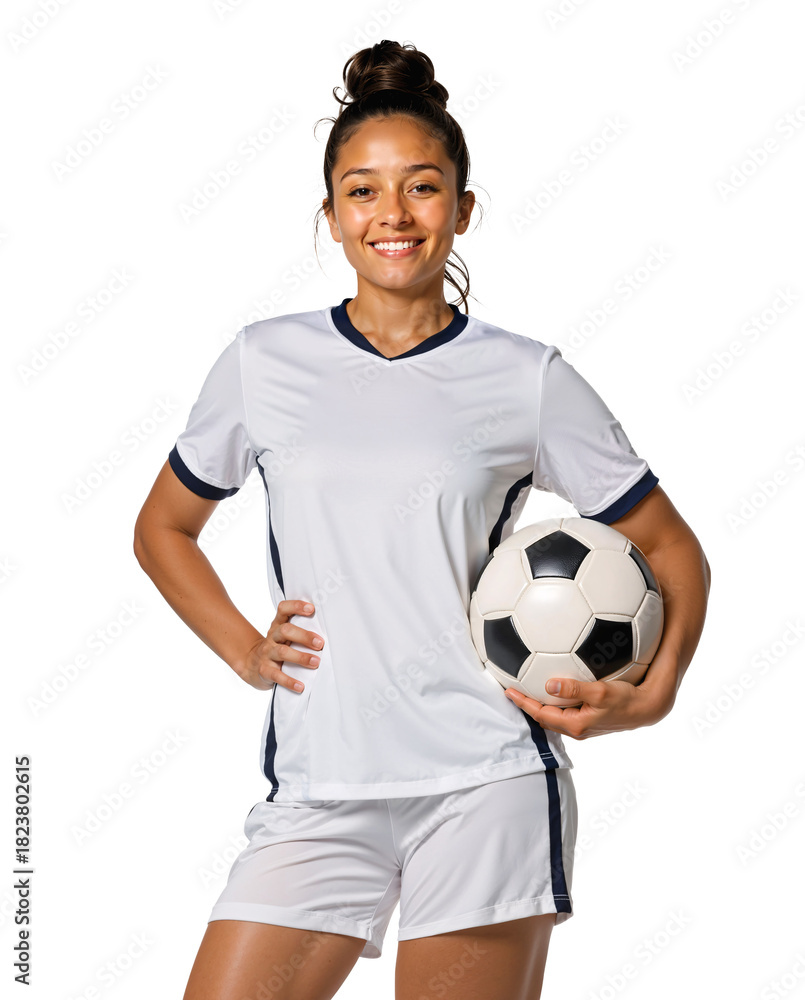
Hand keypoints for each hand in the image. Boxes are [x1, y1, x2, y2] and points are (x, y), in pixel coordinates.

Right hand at [239, 600, 323, 692]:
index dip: (296, 606)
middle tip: (320, 643)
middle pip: (285, 630)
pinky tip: (300, 686)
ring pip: (283, 652)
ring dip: (301, 657)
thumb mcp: (284, 637)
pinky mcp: (264, 670)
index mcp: (278, 625)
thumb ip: (300, 631)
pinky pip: (276, 675)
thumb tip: (328, 633)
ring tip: (316, 662)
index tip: (312, 608)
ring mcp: (267, 653)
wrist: (252, 665)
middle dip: (304, 636)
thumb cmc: (277, 648)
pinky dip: (289, 681)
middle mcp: (272, 637)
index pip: (283, 609)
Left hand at [504, 675, 670, 739]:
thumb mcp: (600, 692)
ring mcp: (584, 725)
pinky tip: (553, 689)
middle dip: (527, 706)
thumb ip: (574, 688)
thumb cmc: (626, 699)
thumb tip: (549, 684)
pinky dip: (554, 702)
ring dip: (540, 705)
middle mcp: (577, 728)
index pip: (541, 714)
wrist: (647, 708)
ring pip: (554, 716)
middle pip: (544, 718)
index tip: (508, 692)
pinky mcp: (590, 719)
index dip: (523, 703)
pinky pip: (565, 711)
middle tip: (512, 690)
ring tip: (527, 690)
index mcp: (575, 724)